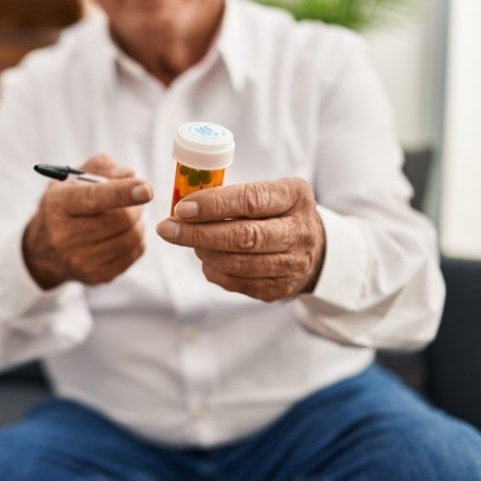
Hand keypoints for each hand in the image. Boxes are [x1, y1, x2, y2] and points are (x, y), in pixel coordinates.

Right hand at [23, 154, 152, 289]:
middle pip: (121, 219)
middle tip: (134, 199)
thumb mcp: (73, 178)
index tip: (146, 189)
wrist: (43, 250)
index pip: (94, 198)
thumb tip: (129, 175)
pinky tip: (124, 234)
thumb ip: (103, 167)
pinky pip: (134, 254)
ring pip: (131, 237)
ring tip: (127, 217)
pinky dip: (137, 240)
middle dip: (135, 206)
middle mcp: (64, 235)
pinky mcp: (96, 276)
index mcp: (58, 204)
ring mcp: (79, 260)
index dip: (122, 193)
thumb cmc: (64, 206)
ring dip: (138, 223)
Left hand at [155, 178, 325, 301]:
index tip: (182, 208)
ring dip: (203, 251)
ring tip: (184, 239)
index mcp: (295, 197)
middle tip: (167, 229)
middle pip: (243, 236)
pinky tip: (204, 257)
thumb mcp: (268, 192)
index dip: (213, 205)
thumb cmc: (278, 212)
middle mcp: (299, 231)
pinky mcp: (279, 288)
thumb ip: (233, 196)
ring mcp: (292, 264)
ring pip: (237, 263)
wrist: (313, 246)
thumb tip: (184, 205)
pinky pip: (236, 282)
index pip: (250, 201)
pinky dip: (213, 269)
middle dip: (198, 233)